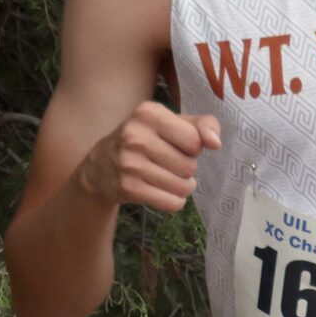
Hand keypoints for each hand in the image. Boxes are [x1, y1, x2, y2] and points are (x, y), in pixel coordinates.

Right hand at [76, 102, 218, 213]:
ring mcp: (129, 163)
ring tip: (164, 176)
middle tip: (166, 162)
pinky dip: (172, 201)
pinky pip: (172, 203)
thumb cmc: (146, 140)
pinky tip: (159, 190)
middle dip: (186, 168)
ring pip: (183, 187)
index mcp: (148, 113)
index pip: (195, 140)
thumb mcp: (171, 123)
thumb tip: (215, 143)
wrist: (100, 166)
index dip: (192, 147)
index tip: (175, 144)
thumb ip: (202, 125)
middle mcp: (135, 135)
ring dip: (181, 186)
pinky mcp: (128, 187)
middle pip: (190, 166)